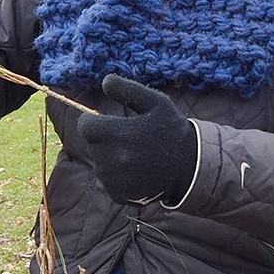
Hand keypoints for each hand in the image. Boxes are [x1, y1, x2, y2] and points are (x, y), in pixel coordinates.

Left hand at [77, 74, 196, 204]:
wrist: (189, 167)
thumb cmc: (170, 130)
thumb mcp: (155, 103)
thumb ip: (128, 89)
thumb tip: (104, 80)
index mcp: (118, 134)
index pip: (84, 126)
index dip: (92, 122)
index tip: (105, 122)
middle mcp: (113, 159)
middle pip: (91, 144)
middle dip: (102, 138)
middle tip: (127, 138)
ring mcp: (114, 179)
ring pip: (98, 162)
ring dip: (108, 156)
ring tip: (135, 154)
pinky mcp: (117, 193)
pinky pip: (106, 179)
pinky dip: (116, 174)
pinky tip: (136, 169)